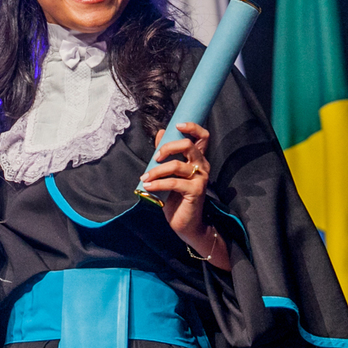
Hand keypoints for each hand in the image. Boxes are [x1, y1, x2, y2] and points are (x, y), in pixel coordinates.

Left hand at [141, 123, 227, 269]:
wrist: (186, 223)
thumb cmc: (177, 198)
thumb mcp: (169, 173)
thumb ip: (166, 153)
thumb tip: (161, 132)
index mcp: (198, 159)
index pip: (203, 136)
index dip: (192, 127)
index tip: (177, 124)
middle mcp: (203, 166)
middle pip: (189, 145)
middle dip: (168, 147)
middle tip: (155, 157)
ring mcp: (201, 179)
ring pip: (177, 165)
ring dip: (157, 170)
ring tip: (145, 177)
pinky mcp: (196, 191)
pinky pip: (174, 182)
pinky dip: (158, 183)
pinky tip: (148, 186)